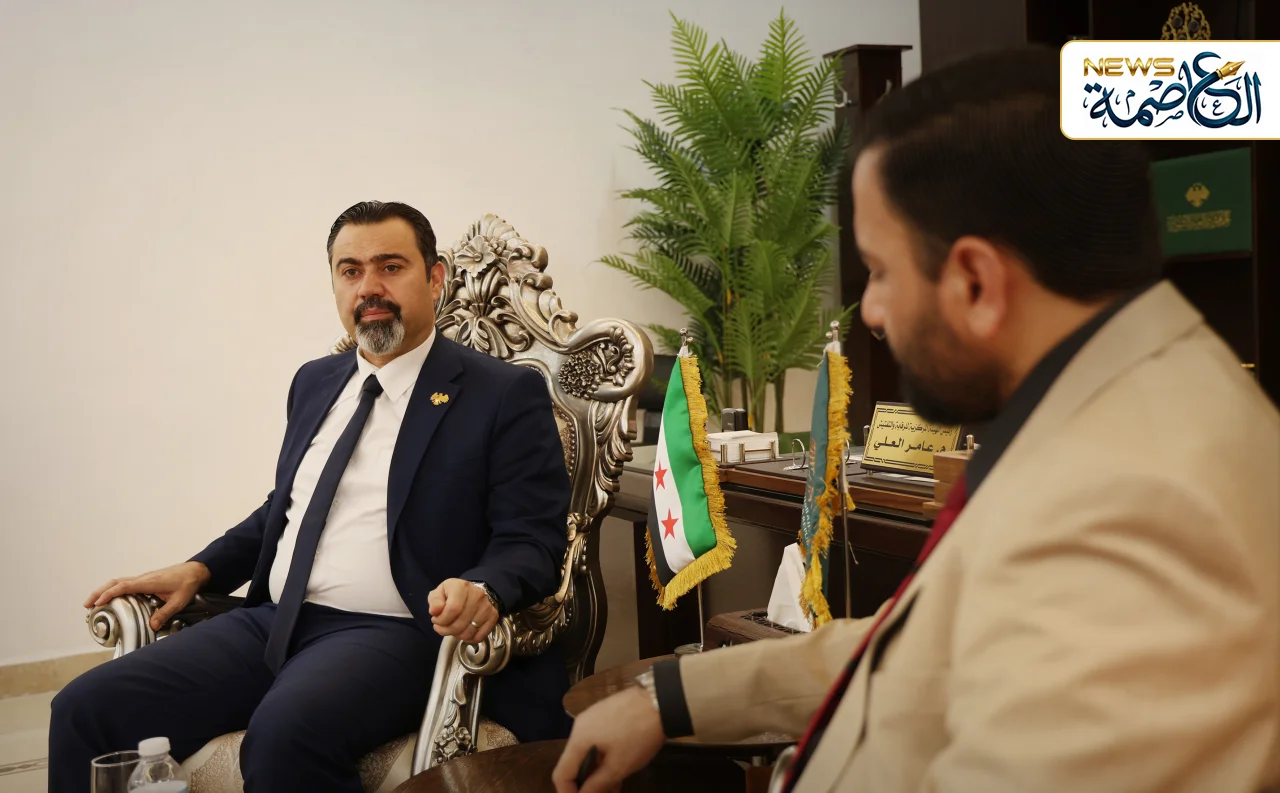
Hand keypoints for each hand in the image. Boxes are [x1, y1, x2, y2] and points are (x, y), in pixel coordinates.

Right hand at [85, 561, 211, 631]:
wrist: (196, 571)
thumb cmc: (188, 583)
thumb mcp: (179, 601)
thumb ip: (165, 613)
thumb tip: (152, 626)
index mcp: (149, 582)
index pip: (123, 586)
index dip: (109, 594)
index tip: (97, 603)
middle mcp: (143, 578)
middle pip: (115, 582)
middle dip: (99, 592)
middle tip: (87, 605)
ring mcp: (144, 578)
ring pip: (119, 582)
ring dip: (105, 590)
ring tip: (95, 603)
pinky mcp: (146, 581)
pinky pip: (126, 583)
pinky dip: (115, 590)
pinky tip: (113, 599)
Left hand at [427, 579, 498, 642]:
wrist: (472, 592)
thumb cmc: (452, 594)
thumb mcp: (439, 592)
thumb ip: (434, 601)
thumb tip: (434, 611)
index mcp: (461, 587)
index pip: (452, 610)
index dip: (441, 620)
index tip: (436, 620)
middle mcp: (477, 596)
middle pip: (459, 625)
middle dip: (446, 630)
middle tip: (442, 626)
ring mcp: (486, 607)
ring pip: (468, 633)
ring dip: (456, 635)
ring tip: (452, 628)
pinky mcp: (493, 617)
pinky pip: (479, 637)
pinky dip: (468, 639)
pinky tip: (463, 631)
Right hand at [552, 687, 664, 792]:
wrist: (661, 699)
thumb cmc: (639, 735)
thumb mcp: (619, 766)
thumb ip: (597, 785)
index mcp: (579, 739)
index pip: (561, 773)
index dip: (568, 792)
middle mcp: (580, 726)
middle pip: (573, 762)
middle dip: (586, 783)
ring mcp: (592, 717)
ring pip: (586, 751)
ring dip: (596, 770)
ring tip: (615, 784)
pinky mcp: (604, 712)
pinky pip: (595, 739)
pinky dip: (602, 755)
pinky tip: (618, 764)